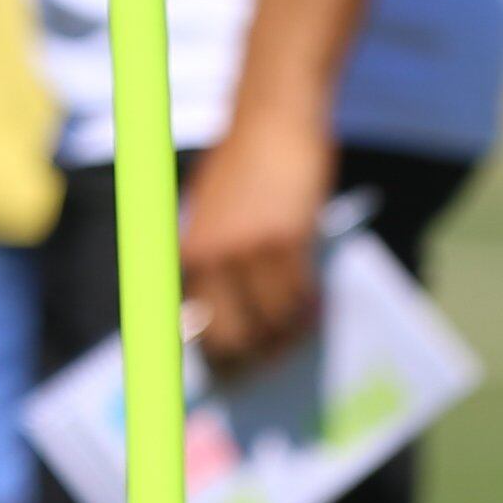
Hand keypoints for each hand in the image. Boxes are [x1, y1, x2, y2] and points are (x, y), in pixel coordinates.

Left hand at [181, 109, 331, 368]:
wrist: (273, 119)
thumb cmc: (244, 165)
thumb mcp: (212, 212)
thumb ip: (215, 257)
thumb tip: (226, 315)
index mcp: (185, 251)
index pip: (192, 325)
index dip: (210, 359)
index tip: (227, 382)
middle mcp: (210, 256)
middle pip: (229, 337)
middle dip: (253, 361)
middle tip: (273, 368)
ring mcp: (247, 251)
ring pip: (270, 324)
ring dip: (288, 339)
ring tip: (301, 338)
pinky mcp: (286, 242)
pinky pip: (299, 298)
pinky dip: (310, 311)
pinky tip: (317, 309)